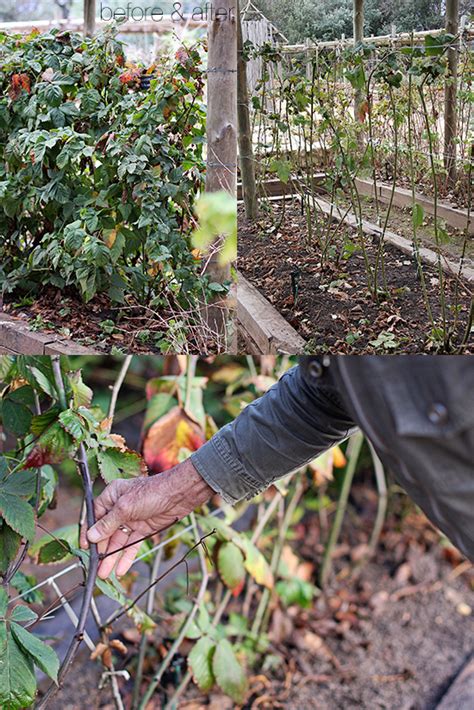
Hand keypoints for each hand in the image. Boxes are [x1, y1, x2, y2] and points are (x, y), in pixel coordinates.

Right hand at [80, 459, 212, 578]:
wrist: (179, 494)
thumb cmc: (152, 492)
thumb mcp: (126, 507)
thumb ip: (108, 524)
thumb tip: (91, 536)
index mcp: (112, 496)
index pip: (94, 515)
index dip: (88, 531)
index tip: (84, 547)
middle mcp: (120, 508)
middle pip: (105, 531)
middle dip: (100, 549)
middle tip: (94, 565)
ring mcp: (132, 519)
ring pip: (118, 541)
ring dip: (111, 557)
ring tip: (104, 573)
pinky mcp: (143, 528)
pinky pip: (132, 545)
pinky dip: (126, 557)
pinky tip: (120, 570)